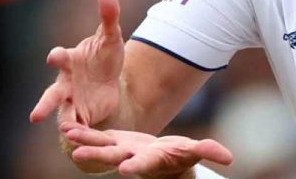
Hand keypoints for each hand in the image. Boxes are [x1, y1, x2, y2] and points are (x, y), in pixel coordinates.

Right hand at [30, 0, 125, 172]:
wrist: (110, 81)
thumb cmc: (104, 55)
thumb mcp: (112, 35)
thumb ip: (108, 13)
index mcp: (70, 60)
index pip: (60, 57)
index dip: (57, 56)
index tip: (55, 55)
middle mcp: (65, 82)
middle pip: (53, 92)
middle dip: (46, 102)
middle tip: (36, 114)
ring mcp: (71, 101)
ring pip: (60, 114)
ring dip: (61, 122)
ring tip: (63, 131)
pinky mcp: (81, 116)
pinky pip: (77, 125)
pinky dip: (78, 132)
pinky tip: (80, 139)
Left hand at [61, 122, 232, 177]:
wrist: (164, 160)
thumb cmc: (181, 156)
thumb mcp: (194, 151)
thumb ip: (208, 152)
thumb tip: (229, 158)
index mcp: (151, 159)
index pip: (143, 164)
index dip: (136, 166)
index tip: (125, 170)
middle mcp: (131, 156)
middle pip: (113, 156)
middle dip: (96, 155)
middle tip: (78, 155)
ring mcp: (119, 149)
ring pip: (99, 144)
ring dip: (83, 139)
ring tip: (68, 132)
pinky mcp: (113, 141)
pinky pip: (94, 135)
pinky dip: (81, 131)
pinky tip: (66, 124)